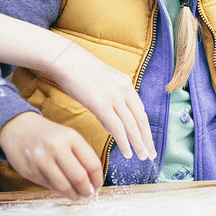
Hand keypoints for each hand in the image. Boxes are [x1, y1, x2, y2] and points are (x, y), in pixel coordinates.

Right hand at [0, 112, 103, 199]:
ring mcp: (41, 160)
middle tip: (88, 193)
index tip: (97, 185)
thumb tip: (94, 180)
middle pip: (79, 178)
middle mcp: (56, 147)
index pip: (92, 164)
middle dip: (87, 191)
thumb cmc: (48, 134)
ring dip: (74, 195)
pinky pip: (50, 187)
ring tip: (77, 195)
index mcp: (70, 136)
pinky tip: (63, 188)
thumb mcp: (68, 136)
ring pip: (64, 186)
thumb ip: (81, 155)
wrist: (17, 127)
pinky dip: (59, 190)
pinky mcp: (30, 171)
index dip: (98, 179)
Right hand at [49, 47, 156, 161]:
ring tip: (142, 157)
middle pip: (141, 119)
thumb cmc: (78, 72)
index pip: (140, 110)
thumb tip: (112, 126)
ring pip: (132, 125)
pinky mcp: (101, 104)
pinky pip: (117, 127)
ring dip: (138, 143)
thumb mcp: (100, 85)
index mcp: (125, 83)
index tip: (149, 141)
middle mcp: (124, 89)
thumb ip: (108, 104)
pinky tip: (127, 152)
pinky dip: (124, 142)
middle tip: (151, 155)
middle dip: (147, 138)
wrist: (64, 59)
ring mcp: (114, 96)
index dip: (145, 128)